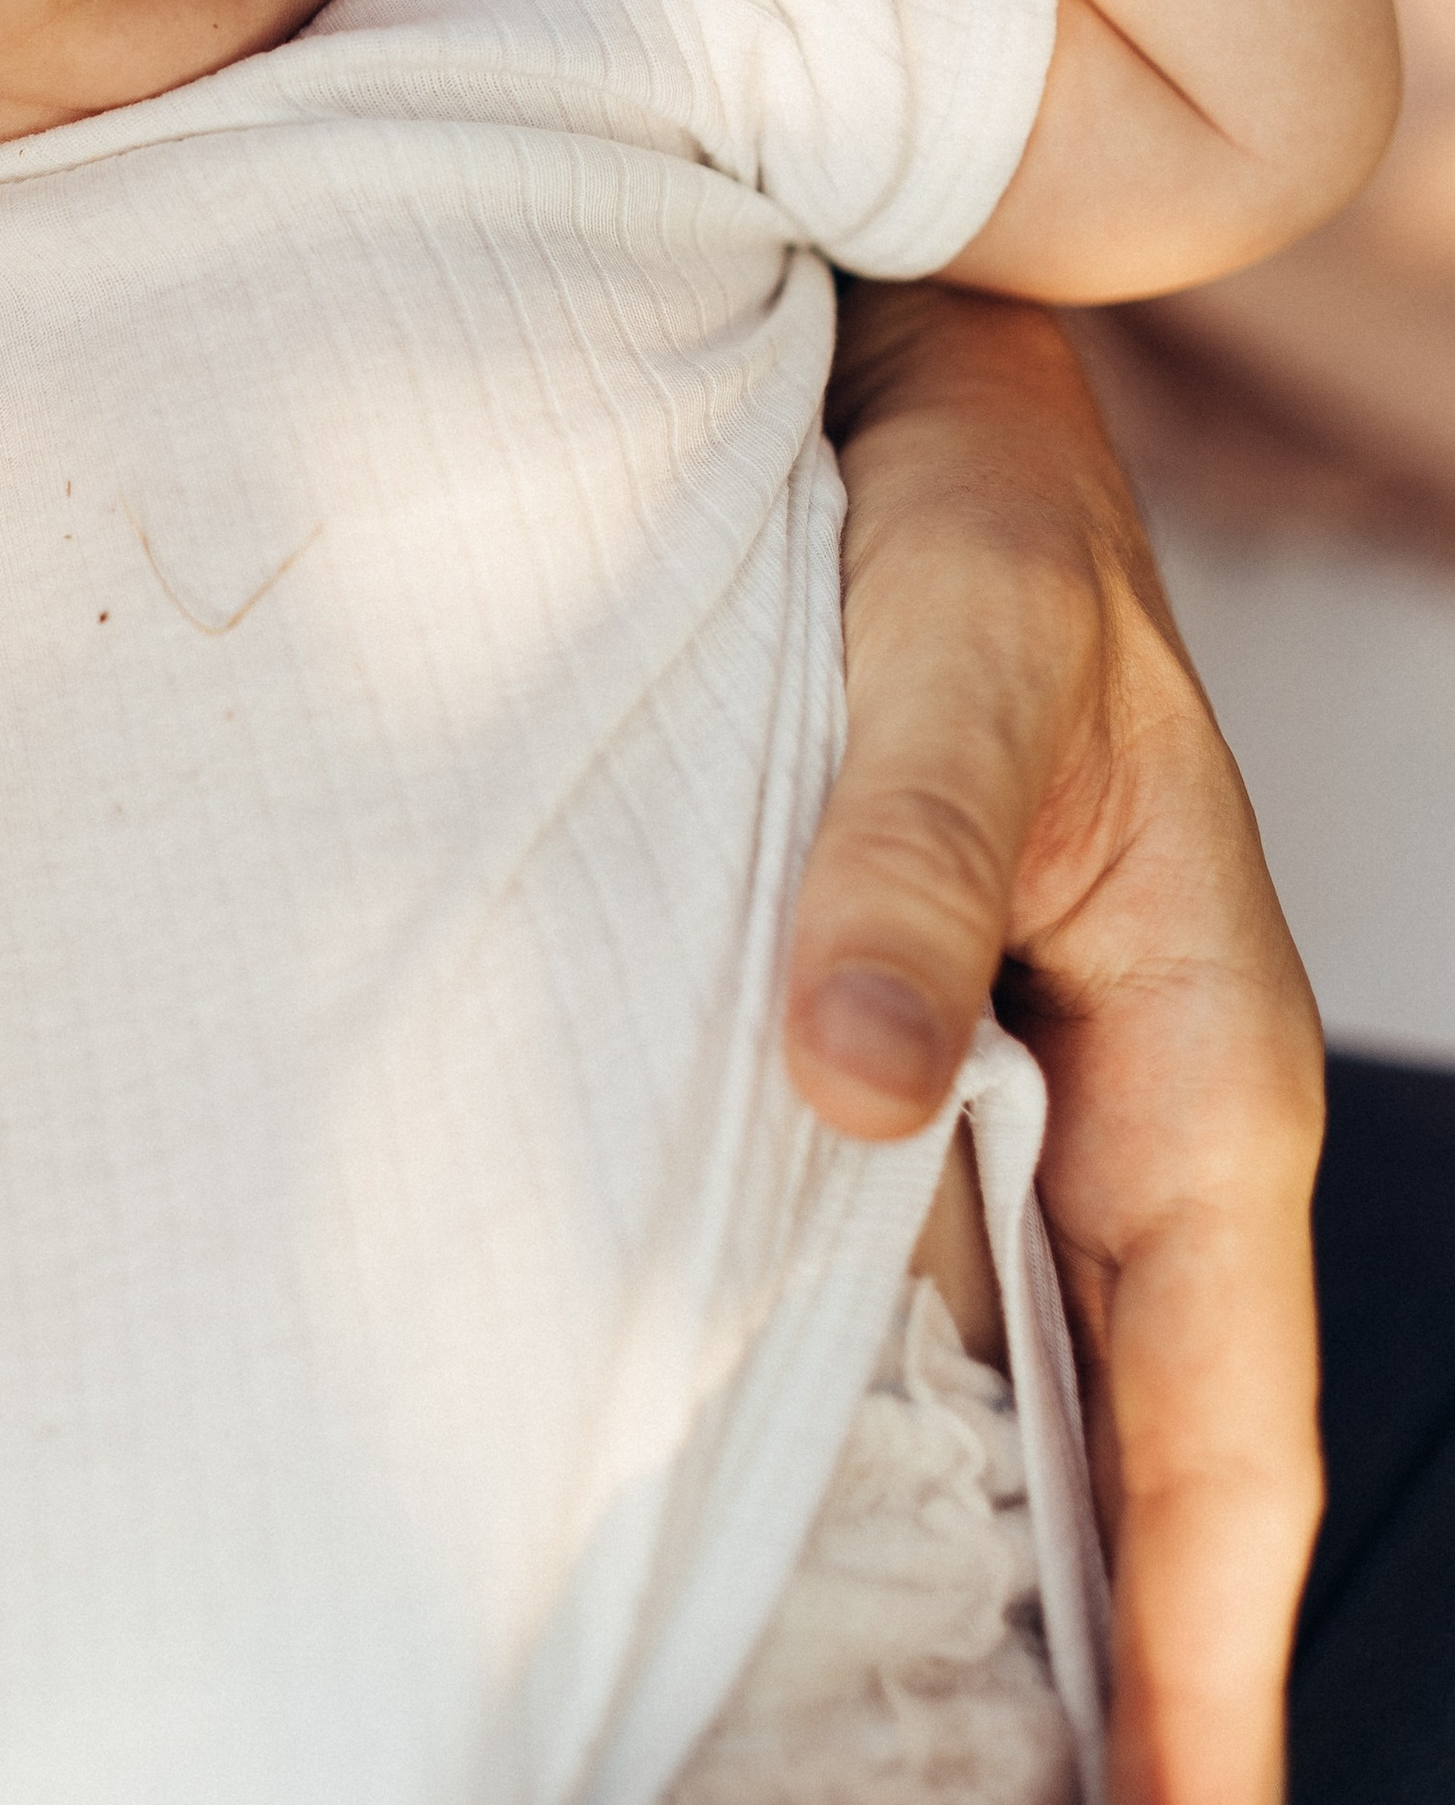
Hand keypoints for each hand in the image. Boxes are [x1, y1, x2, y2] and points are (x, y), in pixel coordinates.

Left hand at [801, 278, 1324, 1804]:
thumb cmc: (965, 523)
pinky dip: (948, 1414)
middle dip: (1142, 1667)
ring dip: (1038, 1560)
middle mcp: (1144, 1105)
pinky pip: (971, 1280)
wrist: (929, 400)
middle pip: (1167, 1450)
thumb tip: (856, 1097)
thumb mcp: (954, 676)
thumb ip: (906, 877)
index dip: (1212, 1650)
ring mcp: (1057, 1086)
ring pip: (1066, 1379)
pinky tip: (841, 1499)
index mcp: (1199, 1058)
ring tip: (954, 1748)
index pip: (1227, 1420)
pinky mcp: (958, 1045)